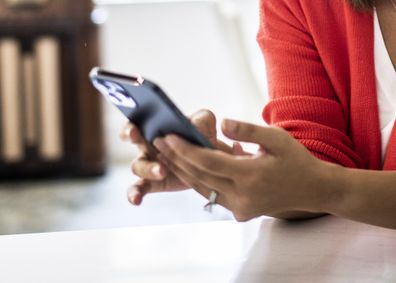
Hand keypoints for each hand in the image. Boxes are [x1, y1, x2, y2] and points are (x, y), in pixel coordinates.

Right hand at [120, 110, 244, 204]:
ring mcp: (148, 164)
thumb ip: (201, 119)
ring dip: (149, 169)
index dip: (131, 125)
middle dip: (133, 139)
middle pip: (134, 141)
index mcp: (155, 126)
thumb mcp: (205, 122)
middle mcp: (146, 144)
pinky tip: (136, 200)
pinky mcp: (154, 182)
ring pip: (138, 166)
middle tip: (141, 138)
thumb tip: (194, 127)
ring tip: (163, 171)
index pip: (136, 122)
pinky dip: (134, 194)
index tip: (133, 130)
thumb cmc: (202, 135)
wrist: (211, 160)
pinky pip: (138, 188)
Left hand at [153, 119, 326, 220]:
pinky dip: (197, 181)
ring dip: (182, 171)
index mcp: (250, 175)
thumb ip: (247, 130)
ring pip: (202, 188)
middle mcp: (242, 195)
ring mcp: (240, 207)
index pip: (207, 162)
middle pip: (199, 176)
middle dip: (175, 158)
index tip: (167, 136)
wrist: (312, 190)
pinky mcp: (240, 212)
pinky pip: (212, 195)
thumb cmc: (296, 160)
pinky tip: (186, 168)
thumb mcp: (276, 138)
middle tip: (157, 142)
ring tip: (165, 154)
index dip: (184, 149)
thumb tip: (221, 122)